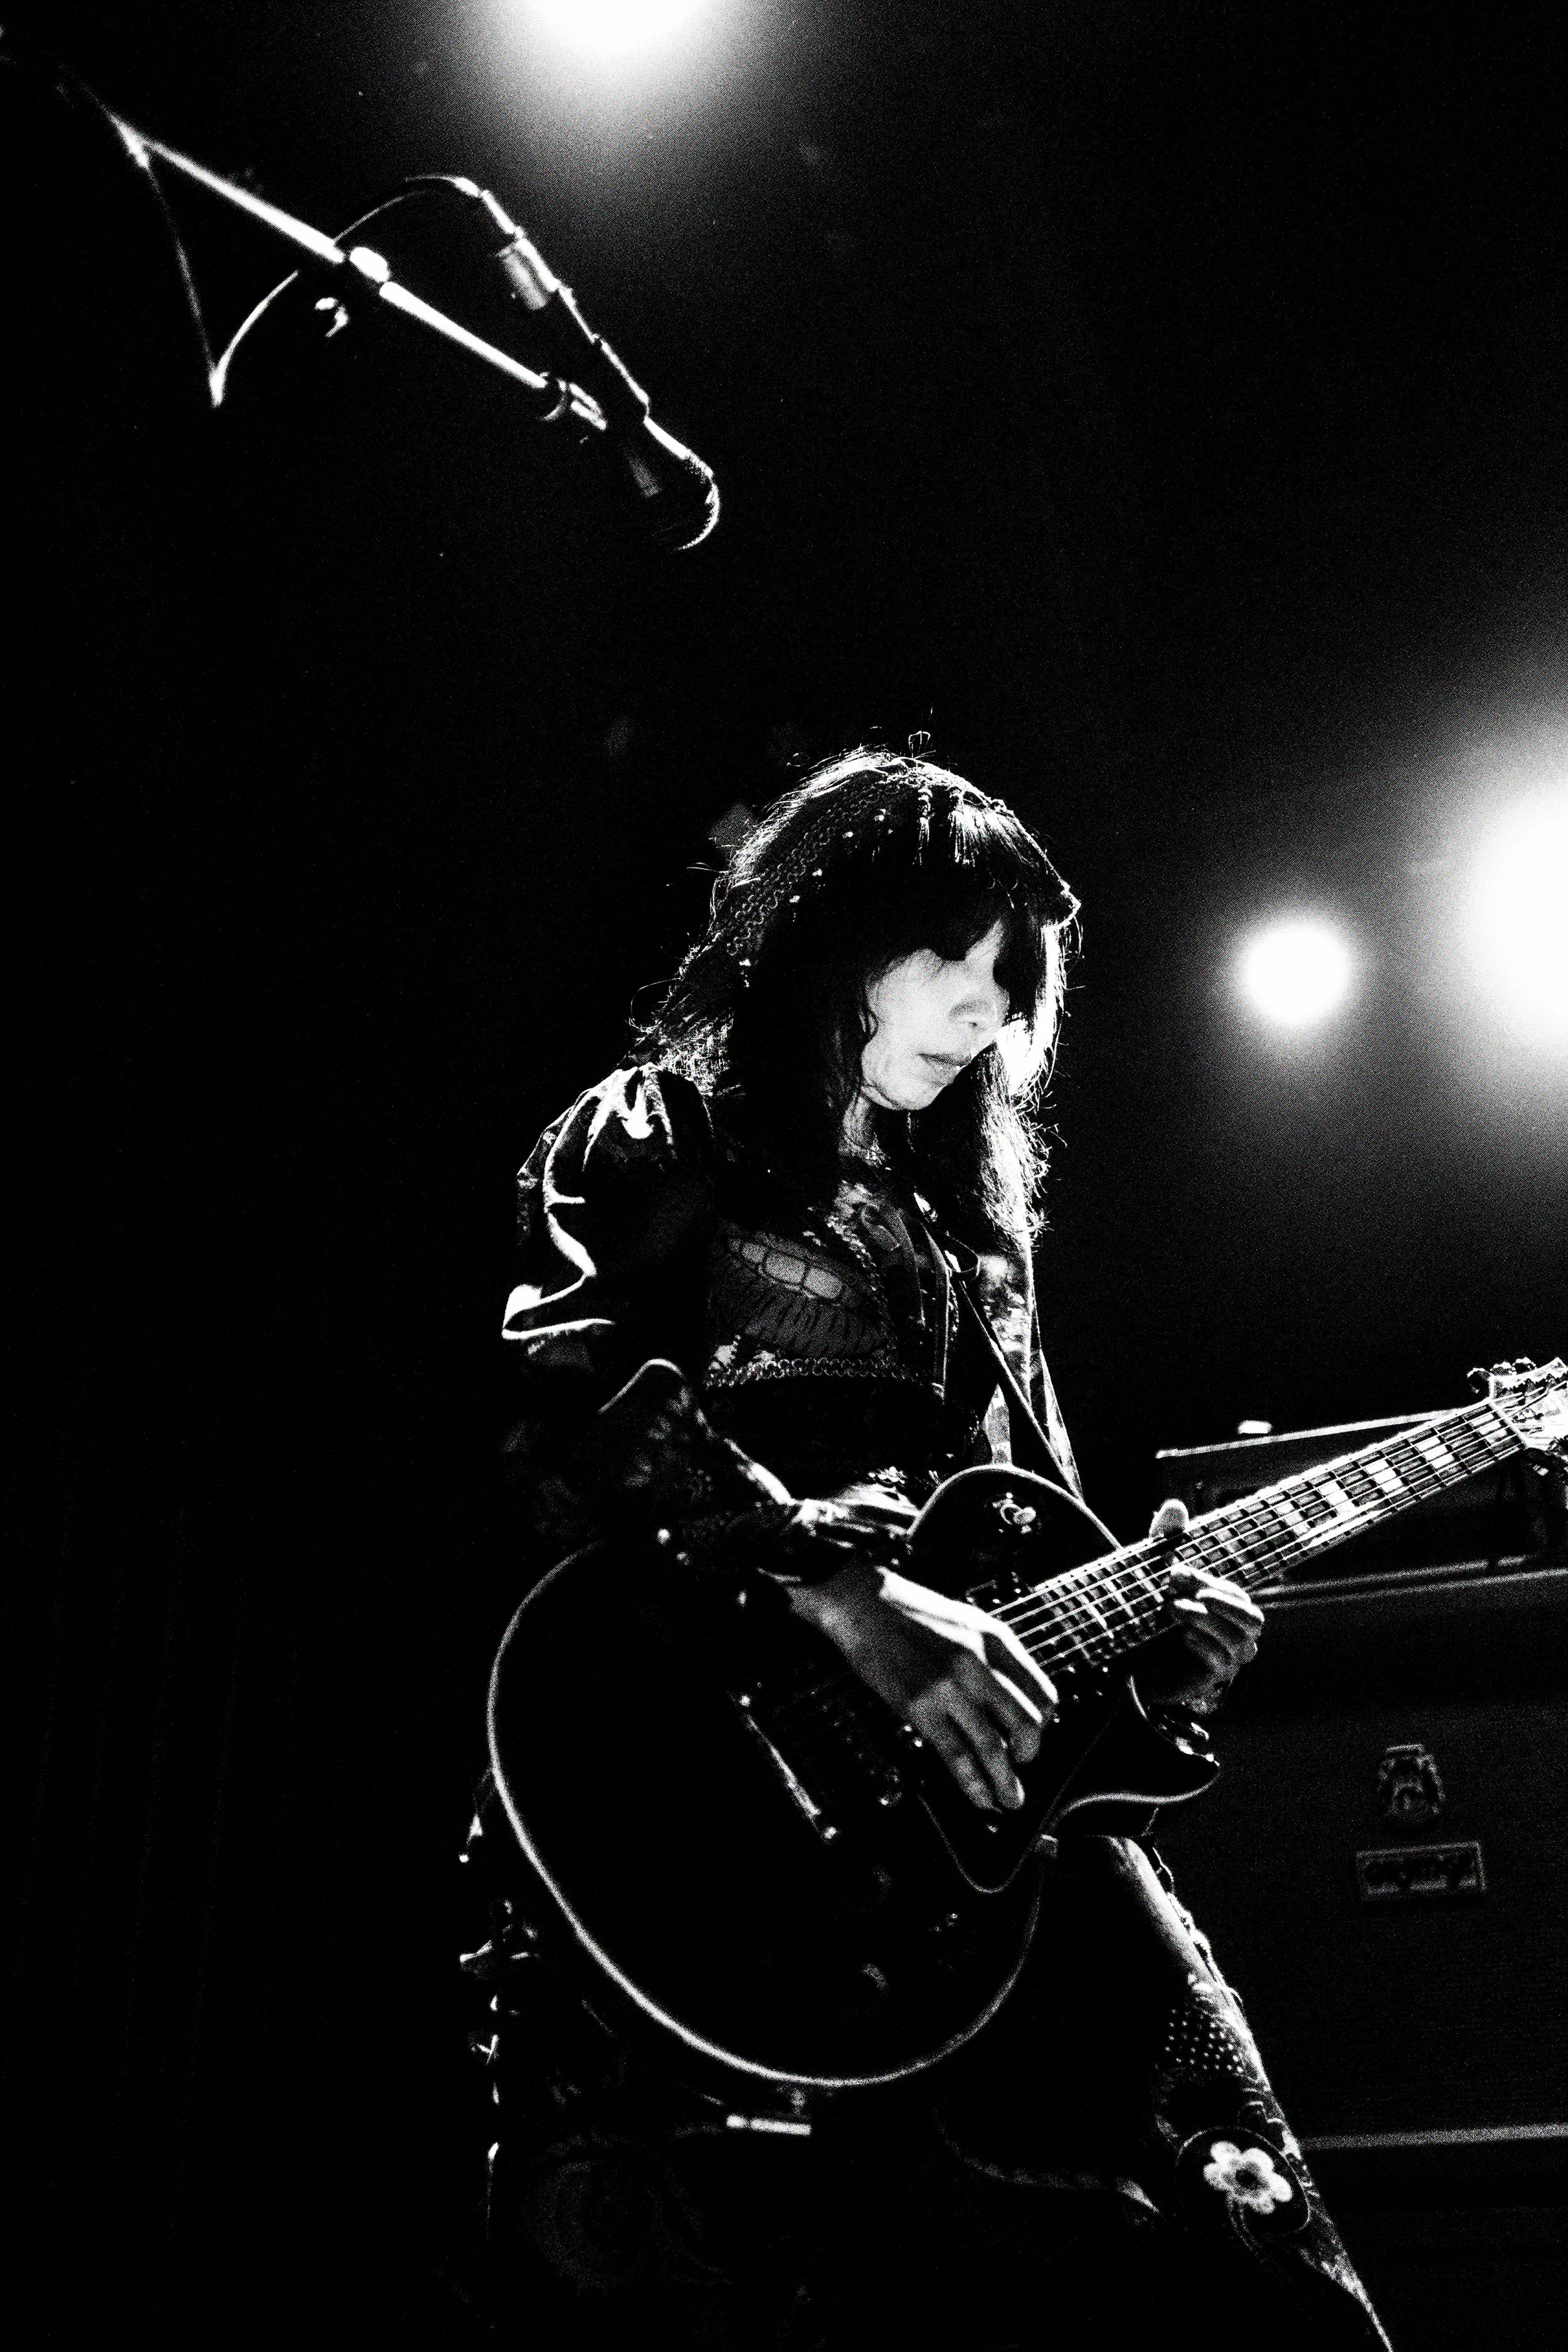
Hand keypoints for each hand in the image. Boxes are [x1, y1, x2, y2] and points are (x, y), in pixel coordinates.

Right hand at [788, 1562, 1056, 1811]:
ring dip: (1006, 1783)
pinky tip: (979, 1797)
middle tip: (1022, 1767)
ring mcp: (949, 1687)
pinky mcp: (919, 1707)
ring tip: (1010, 1800)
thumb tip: (1012, 1702)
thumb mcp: (968, 1624)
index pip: (1043, 1693)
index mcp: (996, 1640)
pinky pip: (955, 1755)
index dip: (1045, 1724)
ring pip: (993, 1748)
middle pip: (1027, 1724)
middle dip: (1029, 1755)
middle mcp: (979, 1664)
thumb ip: (993, 1659)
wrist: (864, 1603)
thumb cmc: (912, 1613)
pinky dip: (972, 1783)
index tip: (1033, 1735)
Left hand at [1139, 1498, 1263, 1712]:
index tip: (1173, 1571)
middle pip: (1252, 1617)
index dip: (1207, 1580)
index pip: (1235, 1592)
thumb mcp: (1157, 1572)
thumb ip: (1167, 1538)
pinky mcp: (1212, 1677)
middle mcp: (1237, 1633)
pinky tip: (1182, 1636)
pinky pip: (1220, 1661)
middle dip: (1217, 1600)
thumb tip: (1175, 1504)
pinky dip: (1202, 1645)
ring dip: (1204, 1620)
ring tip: (1173, 1611)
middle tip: (1178, 1593)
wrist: (1134, 1660)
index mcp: (1229, 1607)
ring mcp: (1228, 1658)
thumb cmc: (1153, 1613)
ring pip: (1239, 1639)